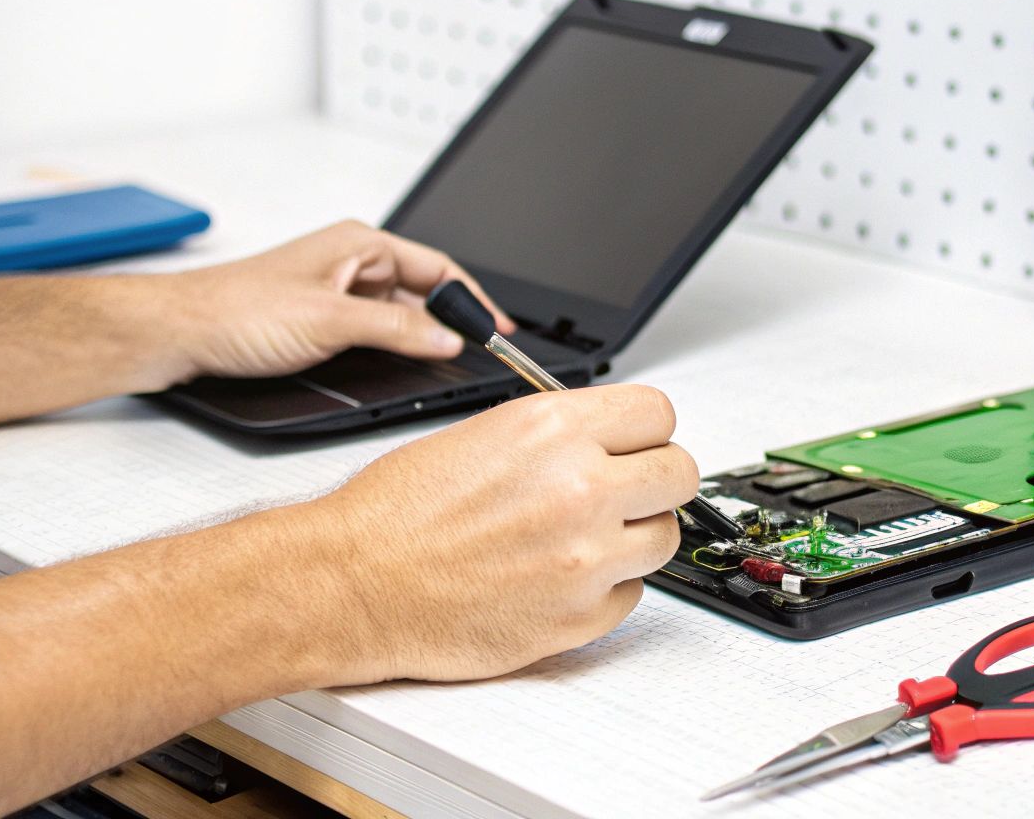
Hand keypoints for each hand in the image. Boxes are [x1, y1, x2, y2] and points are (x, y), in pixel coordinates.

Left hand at [161, 220, 513, 380]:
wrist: (178, 333)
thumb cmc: (236, 311)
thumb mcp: (330, 321)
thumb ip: (396, 329)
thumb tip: (447, 337)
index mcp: (360, 244)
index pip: (438, 267)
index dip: (473, 299)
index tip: (499, 328)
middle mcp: (351, 261)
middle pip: (423, 290)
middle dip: (450, 319)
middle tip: (478, 352)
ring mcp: (336, 290)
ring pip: (398, 313)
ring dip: (418, 336)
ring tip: (440, 361)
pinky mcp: (320, 317)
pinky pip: (373, 329)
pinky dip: (392, 346)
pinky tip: (397, 365)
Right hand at [287, 384, 696, 684]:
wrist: (352, 584)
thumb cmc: (396, 512)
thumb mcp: (483, 433)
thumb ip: (559, 433)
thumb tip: (610, 441)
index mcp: (554, 430)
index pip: (659, 414)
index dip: (647, 430)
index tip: (635, 445)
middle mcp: (579, 488)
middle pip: (681, 474)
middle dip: (655, 481)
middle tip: (625, 492)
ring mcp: (584, 558)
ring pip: (664, 538)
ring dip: (634, 537)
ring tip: (583, 539)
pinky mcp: (577, 618)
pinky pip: (630, 596)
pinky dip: (604, 590)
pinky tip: (559, 579)